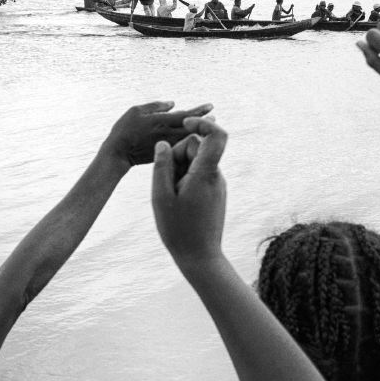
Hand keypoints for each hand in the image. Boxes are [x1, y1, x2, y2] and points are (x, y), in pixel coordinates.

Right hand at [103, 101, 212, 167]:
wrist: (117, 155)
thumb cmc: (124, 130)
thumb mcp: (136, 111)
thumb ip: (156, 106)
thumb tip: (173, 103)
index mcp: (162, 123)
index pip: (186, 116)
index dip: (199, 111)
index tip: (211, 106)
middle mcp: (168, 135)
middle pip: (192, 128)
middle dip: (203, 122)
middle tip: (213, 116)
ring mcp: (167, 147)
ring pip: (188, 139)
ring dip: (198, 132)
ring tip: (205, 126)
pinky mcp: (164, 155)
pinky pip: (181, 147)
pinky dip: (188, 141)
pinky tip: (192, 138)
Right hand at [152, 118, 226, 266]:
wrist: (200, 257)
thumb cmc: (179, 230)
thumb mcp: (161, 197)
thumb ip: (162, 167)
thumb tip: (163, 144)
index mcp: (205, 174)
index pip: (216, 136)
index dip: (202, 123)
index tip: (184, 124)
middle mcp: (216, 176)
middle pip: (197, 148)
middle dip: (178, 155)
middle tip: (166, 182)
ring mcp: (217, 185)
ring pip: (196, 162)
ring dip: (180, 170)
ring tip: (171, 196)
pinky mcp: (214, 193)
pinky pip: (198, 175)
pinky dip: (185, 180)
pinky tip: (177, 201)